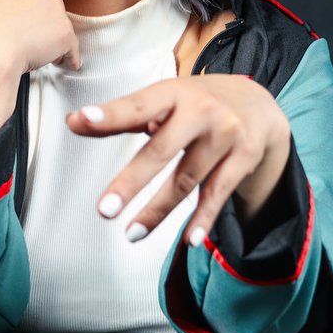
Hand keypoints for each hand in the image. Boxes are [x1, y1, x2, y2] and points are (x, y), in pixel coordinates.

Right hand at [0, 0, 79, 152]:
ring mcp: (57, 11)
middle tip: (33, 38)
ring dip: (55, 39)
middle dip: (44, 23)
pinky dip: (69, 57)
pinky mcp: (66, 33)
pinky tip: (63, 63)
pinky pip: (72, 47)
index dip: (28, 10)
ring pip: (61, 26)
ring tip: (43, 53)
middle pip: (49, 7)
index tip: (24, 22)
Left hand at [65, 74, 290, 246]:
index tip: (81, 120)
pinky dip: (204, 219)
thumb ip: (121, 114)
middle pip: (162, 150)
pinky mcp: (244, 158)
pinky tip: (190, 240)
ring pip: (186, 179)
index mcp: (174, 92)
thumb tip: (74, 121)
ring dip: (158, 210)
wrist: (259, 104)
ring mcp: (226, 135)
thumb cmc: (197, 104)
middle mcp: (202, 111)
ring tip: (130, 234)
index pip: (138, 105)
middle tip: (104, 210)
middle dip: (132, 181)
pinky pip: (219, 194)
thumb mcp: (163, 101)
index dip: (110, 114)